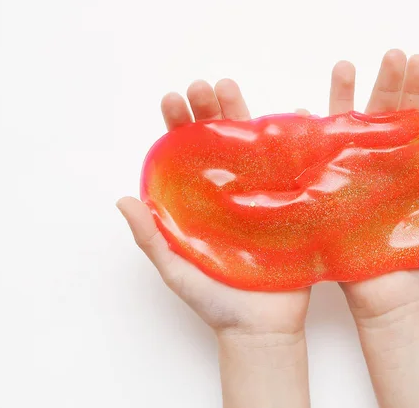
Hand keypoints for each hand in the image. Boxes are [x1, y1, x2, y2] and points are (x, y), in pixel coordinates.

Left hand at [117, 79, 309, 336]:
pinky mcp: (292, 205)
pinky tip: (293, 117)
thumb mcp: (176, 270)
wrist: (260, 330)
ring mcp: (263, 195)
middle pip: (219, 142)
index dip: (178, 125)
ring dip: (245, 115)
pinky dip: (296, 142)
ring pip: (254, 147)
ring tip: (230, 91)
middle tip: (201, 87)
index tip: (171, 100)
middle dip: (209, 112)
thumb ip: (151, 238)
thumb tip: (122, 200)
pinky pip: (294, 169)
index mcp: (201, 202)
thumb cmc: (214, 302)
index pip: (186, 155)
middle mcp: (231, 192)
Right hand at [328, 50, 418, 322]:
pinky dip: (309, 136)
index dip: (413, 87)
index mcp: (406, 162)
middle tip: (390, 54)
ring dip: (343, 96)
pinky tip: (303, 113)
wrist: (394, 296)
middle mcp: (374, 162)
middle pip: (378, 113)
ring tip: (345, 67)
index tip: (416, 59)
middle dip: (385, 81)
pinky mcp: (327, 192)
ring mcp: (348, 174)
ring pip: (344, 127)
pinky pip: (314, 160)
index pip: (409, 117)